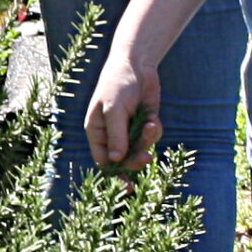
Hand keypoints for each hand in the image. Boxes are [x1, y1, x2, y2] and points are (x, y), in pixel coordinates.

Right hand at [84, 52, 161, 170]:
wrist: (136, 64)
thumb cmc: (117, 84)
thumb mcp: (114, 109)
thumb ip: (116, 134)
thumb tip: (116, 160)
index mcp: (97, 132)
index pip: (103, 161)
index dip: (114, 175)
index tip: (126, 187)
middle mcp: (112, 134)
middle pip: (124, 159)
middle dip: (136, 159)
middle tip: (147, 158)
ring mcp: (129, 130)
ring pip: (140, 148)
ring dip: (148, 141)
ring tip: (151, 124)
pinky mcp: (145, 124)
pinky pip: (151, 137)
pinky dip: (154, 130)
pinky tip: (153, 117)